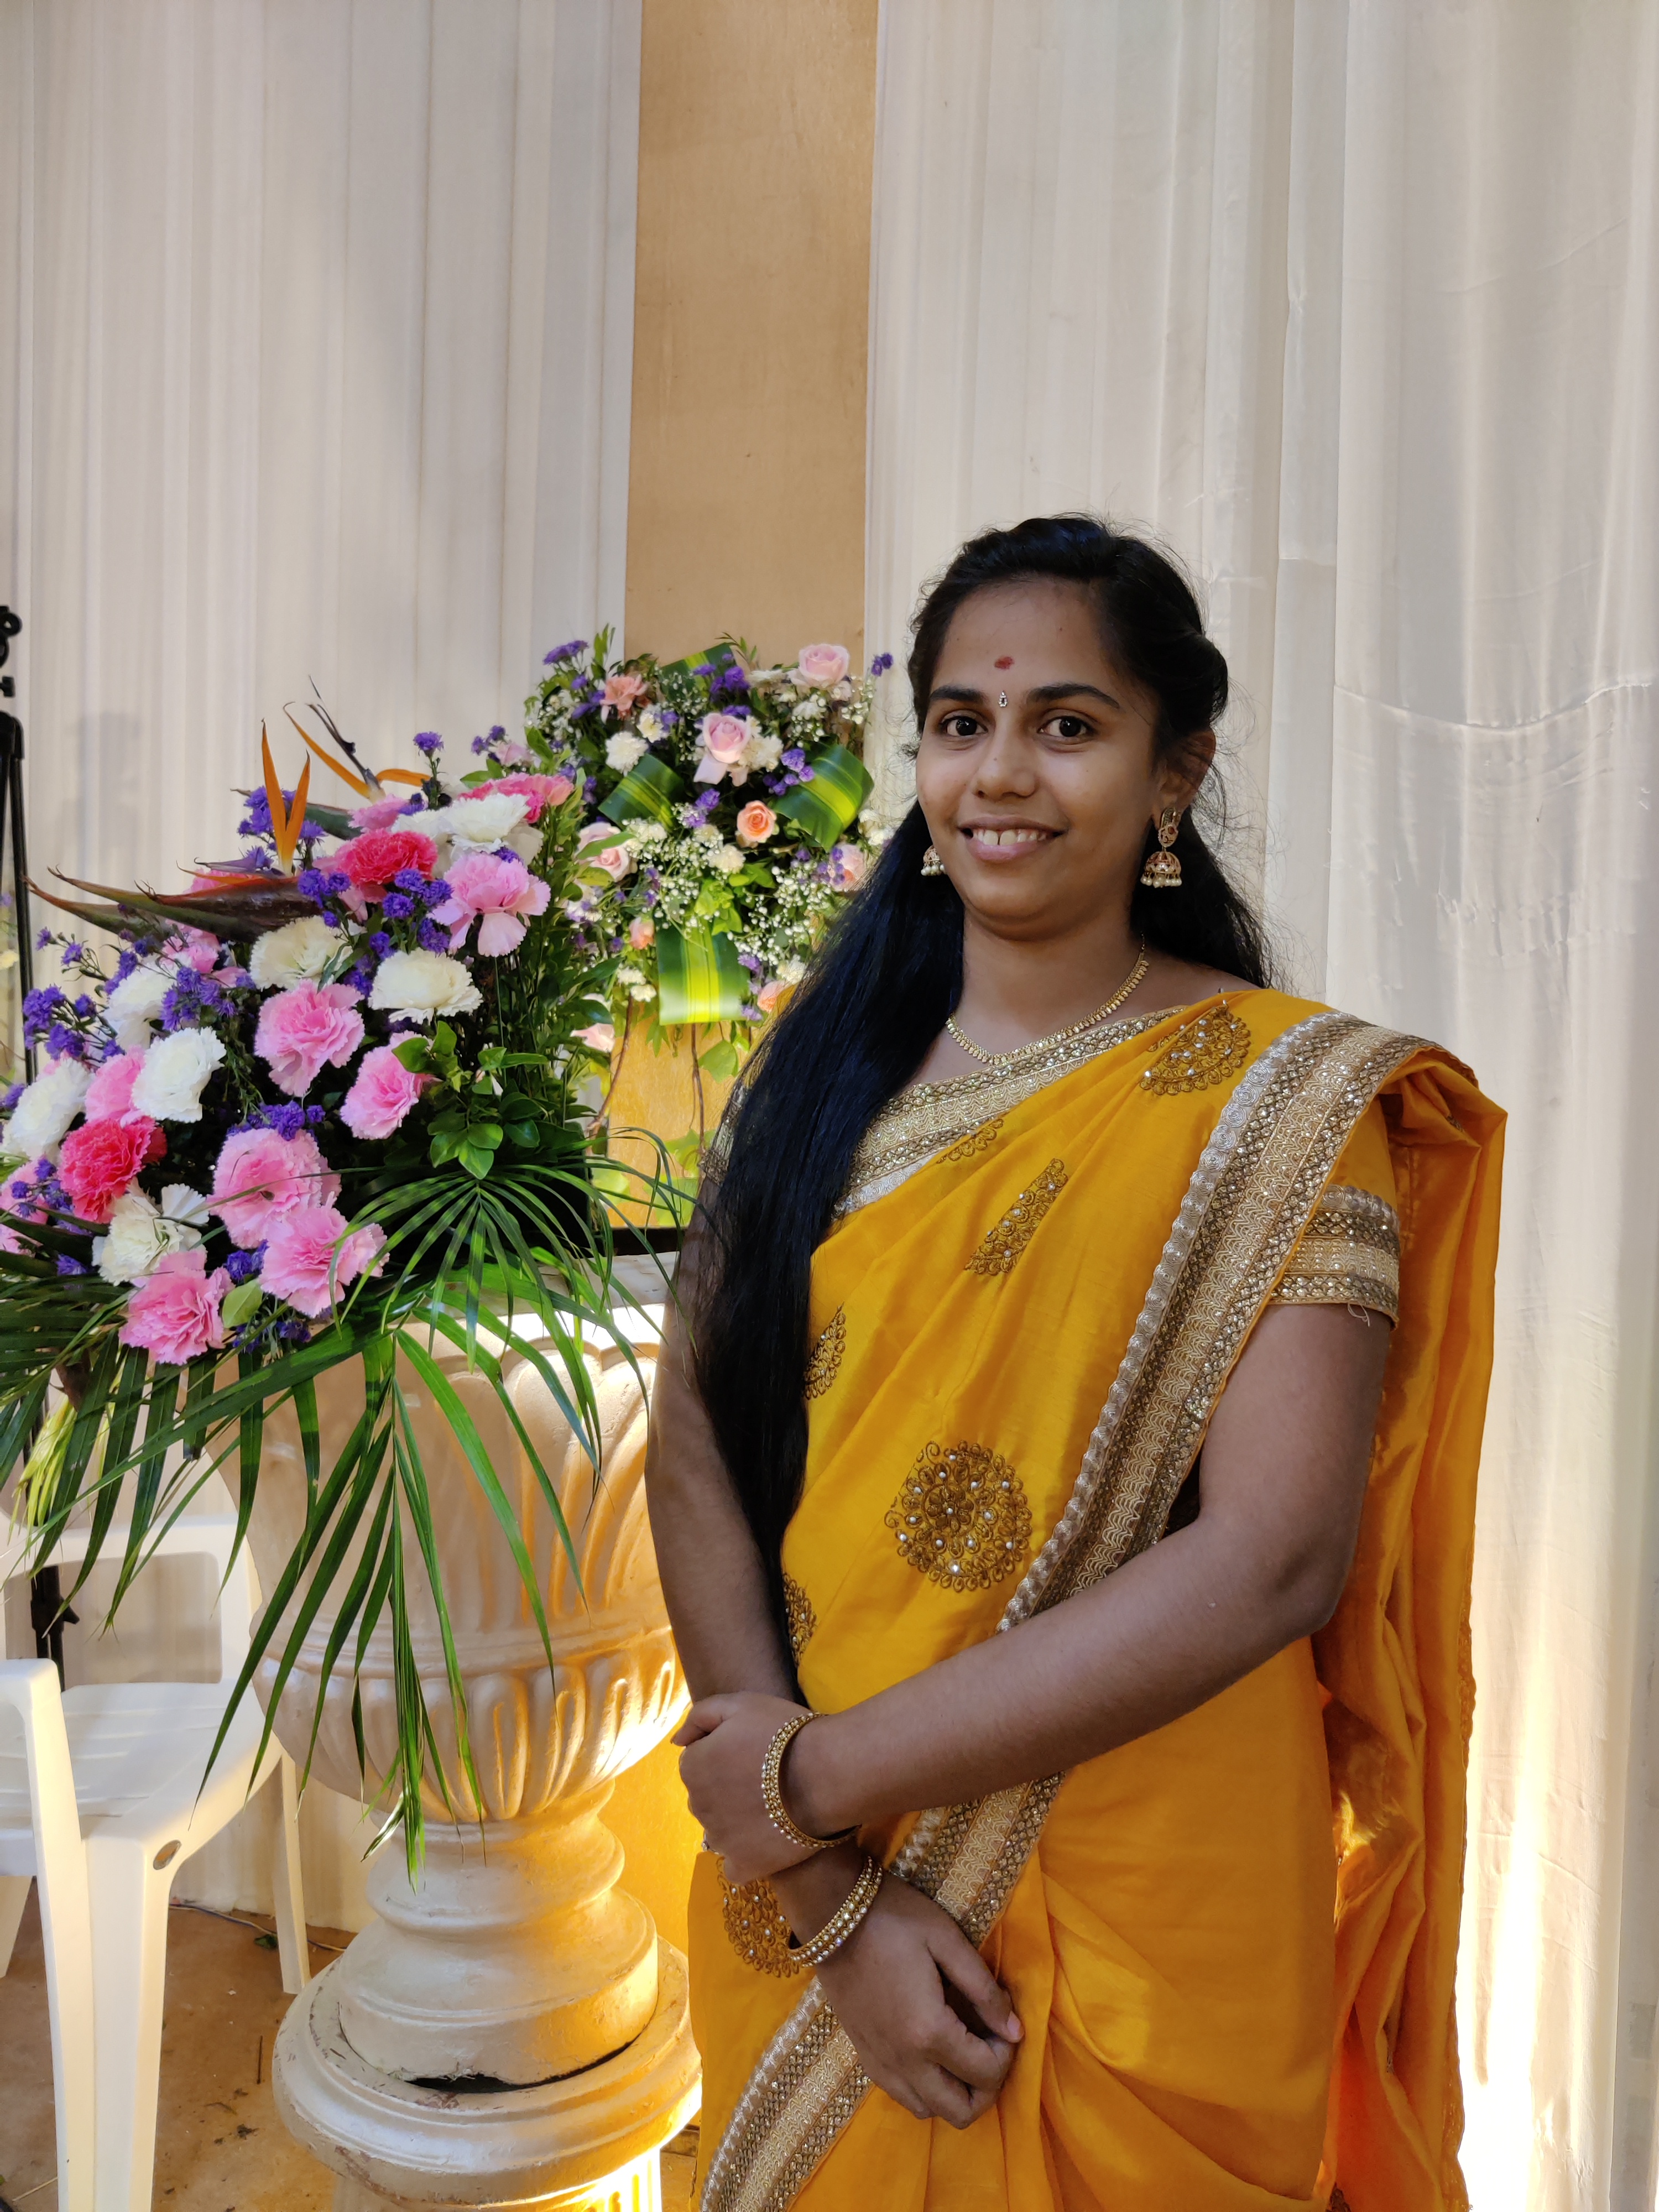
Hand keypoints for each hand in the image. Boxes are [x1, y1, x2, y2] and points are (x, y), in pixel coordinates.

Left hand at [675, 1690, 823, 1882]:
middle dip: (727, 1787)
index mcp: (693, 1767)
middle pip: (707, 1796)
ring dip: (736, 1820)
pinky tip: (767, 1838)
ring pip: (720, 1829)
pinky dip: (747, 1855)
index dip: (725, 1754)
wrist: (825, 1773)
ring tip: (772, 1806)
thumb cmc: (783, 1732)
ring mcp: (720, 1840)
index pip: (697, 1761)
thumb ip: (700, 1716)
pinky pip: (735, 1864)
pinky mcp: (744, 1865)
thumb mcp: (739, 1703)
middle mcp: (698, 1806)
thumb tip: (677, 1741)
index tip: (752, 1751)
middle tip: (764, 1777)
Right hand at [788, 1865, 1022, 2128]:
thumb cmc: (894, 1919)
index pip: (986, 2073)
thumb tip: (1016, 2031)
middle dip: (987, 2087)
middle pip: (960, 2111)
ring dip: (955, 2092)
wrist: (830, 1912)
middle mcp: (905, 2061)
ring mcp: (880, 2062)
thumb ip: (984, 1990)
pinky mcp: (863, 2055)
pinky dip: (925, 2088)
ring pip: (929, 2110)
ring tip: (962, 2051)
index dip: (1007, 2054)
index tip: (1005, 2024)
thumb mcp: (947, 1941)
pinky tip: (930, 2051)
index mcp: (929, 2032)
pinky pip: (902, 2095)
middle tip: (990, 2047)